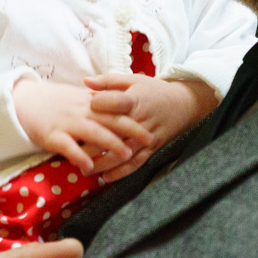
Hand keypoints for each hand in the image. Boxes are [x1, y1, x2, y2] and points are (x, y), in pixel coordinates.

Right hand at [13, 79, 151, 173]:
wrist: (24, 100)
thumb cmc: (54, 102)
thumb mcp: (79, 98)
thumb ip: (99, 104)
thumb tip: (120, 110)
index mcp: (90, 103)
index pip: (117, 109)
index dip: (136, 117)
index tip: (152, 125)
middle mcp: (82, 111)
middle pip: (111, 119)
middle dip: (132, 130)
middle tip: (150, 140)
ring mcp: (68, 123)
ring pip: (93, 132)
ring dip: (111, 143)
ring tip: (126, 154)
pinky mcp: (52, 135)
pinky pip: (68, 146)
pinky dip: (79, 156)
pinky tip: (88, 167)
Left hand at [84, 75, 217, 181]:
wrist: (184, 104)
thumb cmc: (153, 91)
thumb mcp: (133, 80)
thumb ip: (108, 81)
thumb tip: (85, 80)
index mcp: (134, 99)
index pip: (114, 102)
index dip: (98, 104)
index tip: (83, 108)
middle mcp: (139, 119)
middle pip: (115, 132)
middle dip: (93, 143)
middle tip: (73, 151)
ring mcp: (146, 136)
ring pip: (123, 152)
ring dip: (104, 163)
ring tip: (85, 169)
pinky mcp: (153, 148)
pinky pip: (136, 163)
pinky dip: (121, 172)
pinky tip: (106, 178)